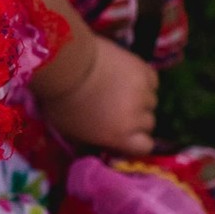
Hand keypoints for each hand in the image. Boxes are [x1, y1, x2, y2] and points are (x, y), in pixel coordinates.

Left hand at [41, 35, 159, 155]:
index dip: (137, 141)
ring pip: (151, 101)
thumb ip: (93, 140)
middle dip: (136, 118)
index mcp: (121, 136)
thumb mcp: (72, 132)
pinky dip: (143, 80)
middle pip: (148, 123)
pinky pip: (152, 81)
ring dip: (140, 98)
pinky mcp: (145, 71)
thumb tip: (101, 142)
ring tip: (121, 88)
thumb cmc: (62, 102)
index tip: (126, 134)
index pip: (144, 147)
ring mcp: (144, 93)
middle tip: (119, 108)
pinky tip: (127, 76)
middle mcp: (137, 118)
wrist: (68, 66)